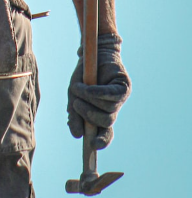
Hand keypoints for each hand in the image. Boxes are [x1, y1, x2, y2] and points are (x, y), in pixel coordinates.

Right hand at [67, 33, 130, 148]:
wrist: (92, 52)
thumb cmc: (83, 75)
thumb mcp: (74, 95)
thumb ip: (74, 114)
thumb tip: (76, 135)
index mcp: (103, 112)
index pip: (106, 132)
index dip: (102, 140)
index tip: (93, 145)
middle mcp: (114, 107)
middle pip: (106, 122)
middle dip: (89, 116)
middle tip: (75, 104)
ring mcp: (121, 97)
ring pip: (108, 108)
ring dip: (88, 100)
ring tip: (76, 88)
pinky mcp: (123, 85)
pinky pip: (111, 94)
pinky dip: (97, 93)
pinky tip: (87, 88)